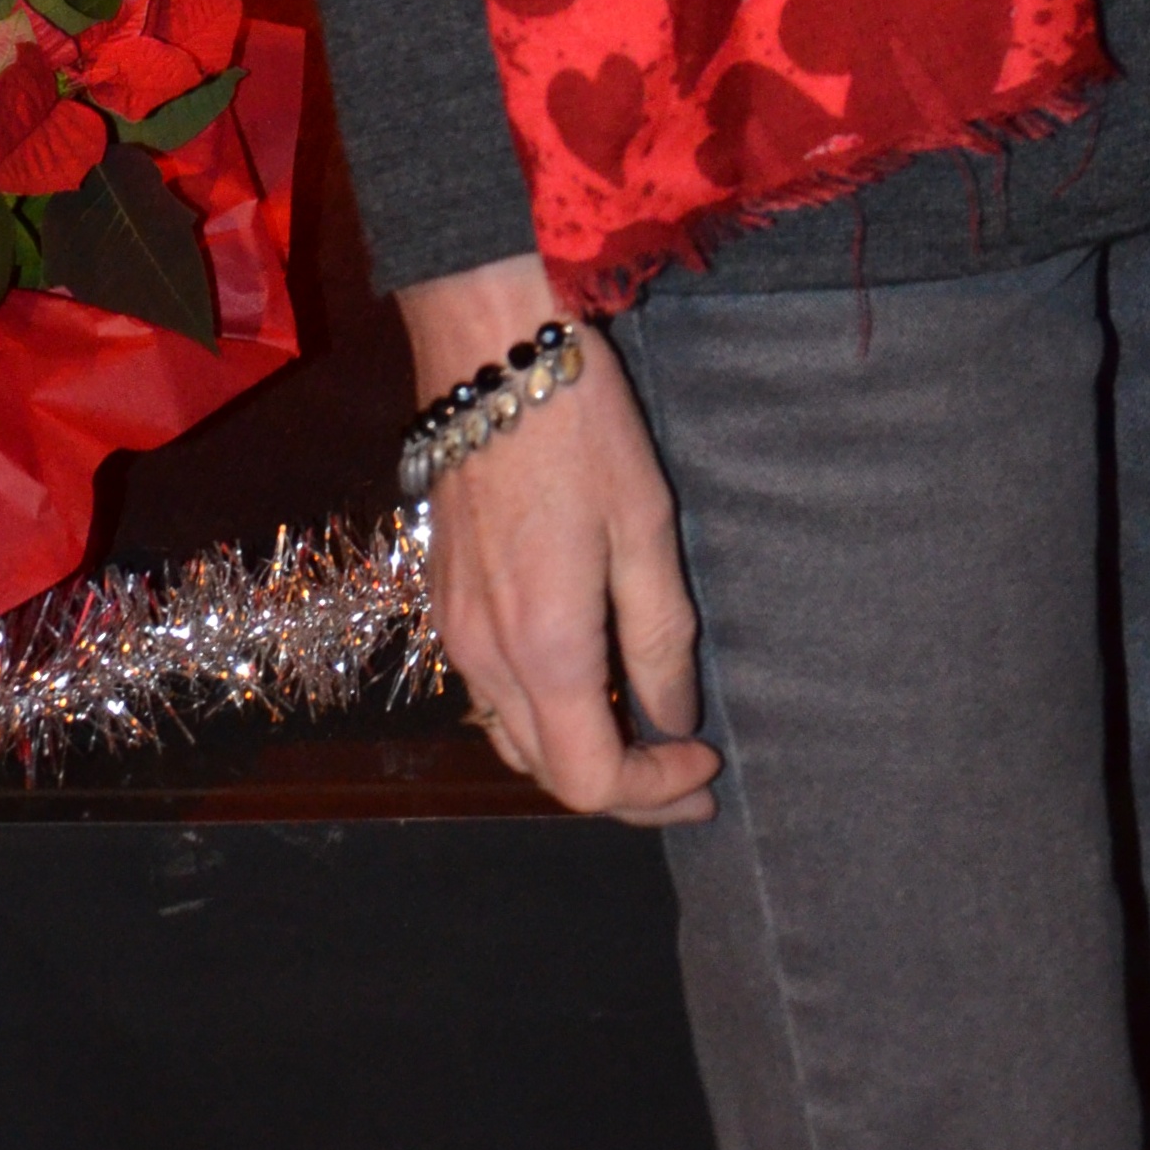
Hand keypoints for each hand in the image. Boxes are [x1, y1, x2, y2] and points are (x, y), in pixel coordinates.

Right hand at [400, 253, 717, 825]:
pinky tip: (585, 680)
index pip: (590, 781)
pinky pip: (490, 696)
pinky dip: (541, 714)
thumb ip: (659, 634)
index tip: (706, 761)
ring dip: (576, 753)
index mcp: (544, 649)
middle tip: (688, 766)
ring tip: (643, 731)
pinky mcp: (443, 603)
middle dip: (623, 785)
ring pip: (513, 740)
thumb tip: (673, 716)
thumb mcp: (645, 525)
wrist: (490, 357)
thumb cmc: (581, 431)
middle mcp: (485, 660)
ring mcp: (455, 634)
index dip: (653, 793)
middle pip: (547, 774)